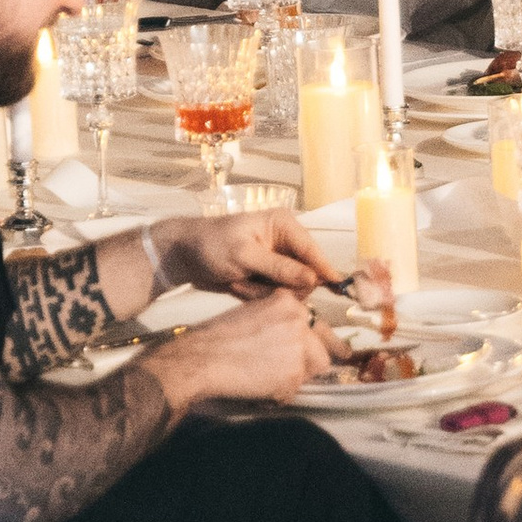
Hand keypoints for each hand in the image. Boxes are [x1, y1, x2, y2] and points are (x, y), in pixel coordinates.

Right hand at [145, 285, 326, 409]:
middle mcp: (299, 321)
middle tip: (307, 372)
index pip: (317, 323)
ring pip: (313, 370)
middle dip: (314, 362)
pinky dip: (279, 394)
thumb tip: (297, 339)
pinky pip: (295, 390)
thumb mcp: (252, 313)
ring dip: (296, 378)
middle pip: (324, 348)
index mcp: (288, 302)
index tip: (341, 350)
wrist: (200, 358)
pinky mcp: (293, 373)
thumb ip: (278, 321)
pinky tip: (258, 388)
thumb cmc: (216, 337)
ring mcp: (298, 347)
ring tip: (270, 379)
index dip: (323, 340)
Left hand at [152, 206, 350, 301]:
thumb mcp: (244, 255)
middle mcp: (285, 242)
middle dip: (281, 284)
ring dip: (265, 291)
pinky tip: (238, 285)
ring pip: (291, 288)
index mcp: (283, 225)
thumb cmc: (211, 246)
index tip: (338, 287)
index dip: (324, 269)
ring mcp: (277, 261)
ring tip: (240, 282)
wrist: (184, 257)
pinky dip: (257, 295)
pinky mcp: (267, 277)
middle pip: (306, 273)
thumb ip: (279, 267)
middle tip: (255, 284)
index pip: (312, 250)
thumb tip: (313, 279)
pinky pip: (276, 294)